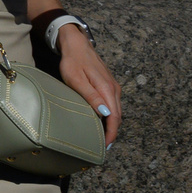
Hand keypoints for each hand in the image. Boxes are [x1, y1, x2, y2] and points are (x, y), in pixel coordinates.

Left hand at [50, 25, 122, 143]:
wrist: (76, 45)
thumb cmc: (73, 62)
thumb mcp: (77, 80)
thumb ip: (91, 96)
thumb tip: (105, 114)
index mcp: (107, 89)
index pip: (114, 117)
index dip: (111, 133)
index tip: (106, 146)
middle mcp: (114, 89)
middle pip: (117, 116)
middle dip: (112, 132)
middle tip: (103, 147)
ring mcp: (113, 87)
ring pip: (116, 111)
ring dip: (112, 125)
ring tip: (102, 138)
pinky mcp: (109, 85)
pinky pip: (113, 104)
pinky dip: (110, 115)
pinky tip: (102, 121)